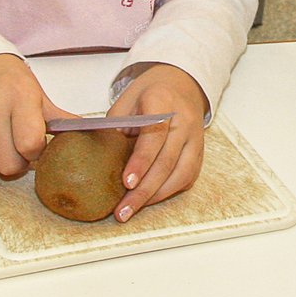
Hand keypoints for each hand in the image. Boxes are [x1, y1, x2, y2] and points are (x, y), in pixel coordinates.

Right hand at [0, 53, 60, 178]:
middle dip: (16, 163)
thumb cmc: (8, 80)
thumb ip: (60, 119)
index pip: (30, 145)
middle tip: (16, 149)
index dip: (35, 154)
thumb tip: (91, 135)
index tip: (34, 147)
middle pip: (8, 164)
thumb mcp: (37, 94)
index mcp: (20, 96)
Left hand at [108, 64, 207, 223]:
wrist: (179, 85)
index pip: (154, 136)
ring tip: (131, 210)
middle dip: (143, 190)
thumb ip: (115, 129)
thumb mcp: (125, 103)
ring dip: (155, 197)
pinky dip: (167, 192)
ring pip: (180, 174)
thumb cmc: (147, 95)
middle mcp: (184, 120)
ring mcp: (196, 138)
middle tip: (122, 210)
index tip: (126, 182)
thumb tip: (96, 161)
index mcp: (162, 102)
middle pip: (167, 161)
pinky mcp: (199, 152)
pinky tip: (148, 200)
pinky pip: (186, 178)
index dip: (140, 162)